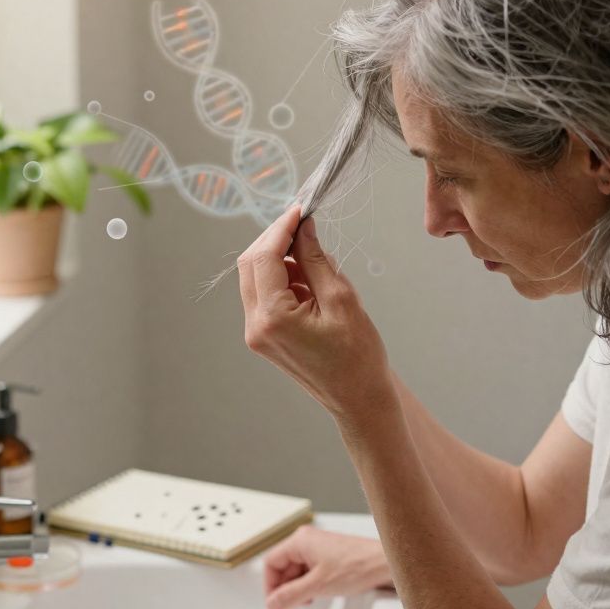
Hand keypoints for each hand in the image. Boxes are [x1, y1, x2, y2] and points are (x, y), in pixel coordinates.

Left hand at [237, 204, 391, 421]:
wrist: (359, 398)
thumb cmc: (358, 354)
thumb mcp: (342, 298)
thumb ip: (316, 258)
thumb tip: (303, 227)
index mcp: (273, 317)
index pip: (264, 257)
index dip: (281, 228)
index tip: (301, 210)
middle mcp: (255, 326)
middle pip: (250, 264)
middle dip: (275, 239)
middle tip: (304, 224)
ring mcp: (255, 333)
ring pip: (254, 277)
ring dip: (278, 258)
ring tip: (313, 257)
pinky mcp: (262, 335)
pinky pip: (263, 294)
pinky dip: (281, 277)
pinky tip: (308, 278)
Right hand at [263, 525, 391, 608]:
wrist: (384, 563)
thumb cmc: (358, 565)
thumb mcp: (318, 585)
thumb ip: (291, 595)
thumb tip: (273, 602)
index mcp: (300, 541)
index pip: (272, 562)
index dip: (270, 585)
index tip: (275, 601)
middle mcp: (307, 540)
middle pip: (283, 566)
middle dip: (285, 588)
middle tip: (290, 604)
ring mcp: (318, 546)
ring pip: (296, 570)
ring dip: (298, 587)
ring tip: (306, 600)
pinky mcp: (328, 554)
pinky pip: (309, 569)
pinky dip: (309, 584)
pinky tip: (316, 594)